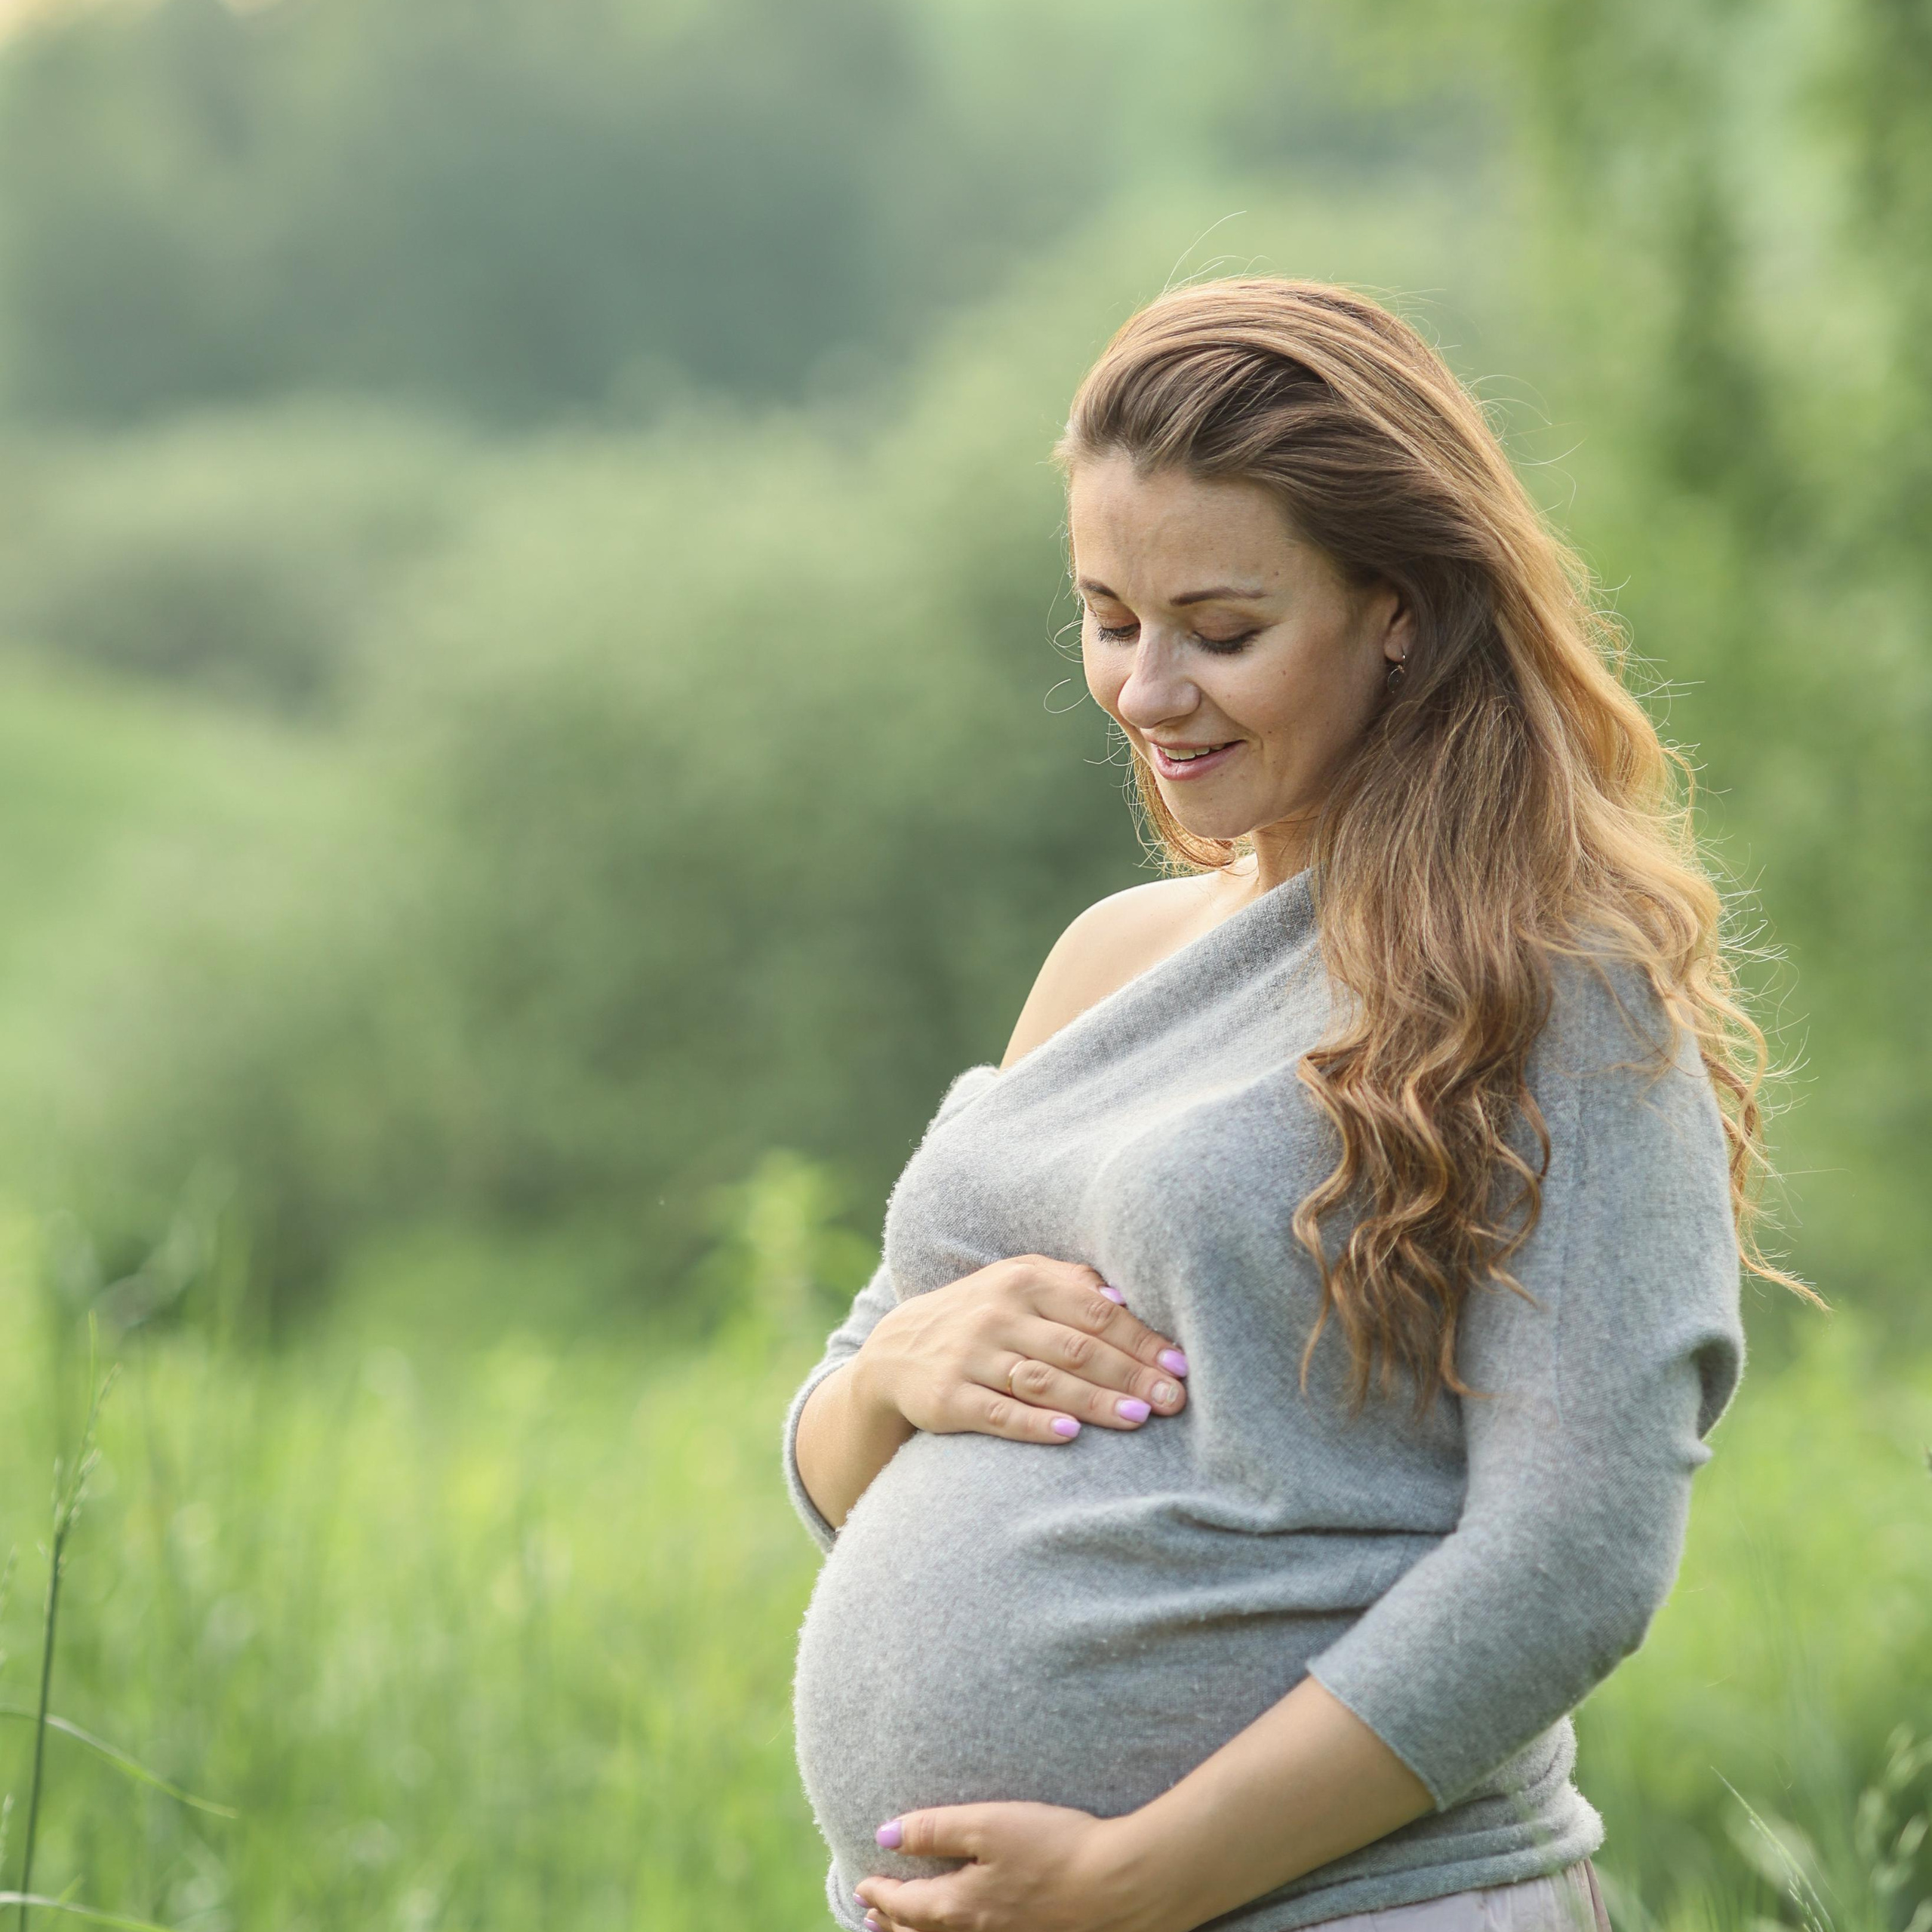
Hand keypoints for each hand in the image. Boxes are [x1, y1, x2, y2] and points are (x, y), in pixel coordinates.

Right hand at [853, 1256, 1188, 1445]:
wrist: (896, 1350)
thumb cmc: (982, 1316)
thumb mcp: (1018, 1284)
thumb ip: (1073, 1285)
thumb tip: (1130, 1300)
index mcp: (1024, 1281)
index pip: (1096, 1310)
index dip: (1142, 1339)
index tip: (1181, 1365)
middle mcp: (997, 1314)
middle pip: (1077, 1347)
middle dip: (1131, 1375)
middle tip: (1174, 1400)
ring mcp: (970, 1355)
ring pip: (1043, 1380)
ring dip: (1095, 1401)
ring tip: (1139, 1418)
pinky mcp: (948, 1398)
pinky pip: (998, 1413)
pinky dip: (1035, 1424)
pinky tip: (1070, 1435)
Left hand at [855, 1800, 1180, 1931]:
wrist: (1118, 1886)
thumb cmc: (1054, 1848)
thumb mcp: (987, 1824)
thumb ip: (935, 1830)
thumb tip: (884, 1836)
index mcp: (960, 1906)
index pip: (906, 1905)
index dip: (881, 1894)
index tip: (862, 1886)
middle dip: (893, 1924)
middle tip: (870, 1917)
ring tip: (901, 1931)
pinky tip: (964, 1927)